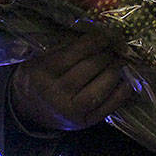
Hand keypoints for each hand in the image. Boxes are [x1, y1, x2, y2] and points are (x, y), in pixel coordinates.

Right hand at [9, 32, 132, 131]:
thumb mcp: (41, 58)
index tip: (106, 35)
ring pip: (104, 86)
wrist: (30, 109)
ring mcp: (72, 111)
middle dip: (107, 54)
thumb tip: (99, 33)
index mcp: (43, 73)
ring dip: (116, 70)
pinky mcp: (86, 122)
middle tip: (114, 47)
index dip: (95, 41)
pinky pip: (111, 105)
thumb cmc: (39, 76)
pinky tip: (125, 80)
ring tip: (119, 60)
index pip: (75, 53)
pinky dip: (123, 91)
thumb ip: (65, 46)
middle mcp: (57, 94)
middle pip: (92, 68)